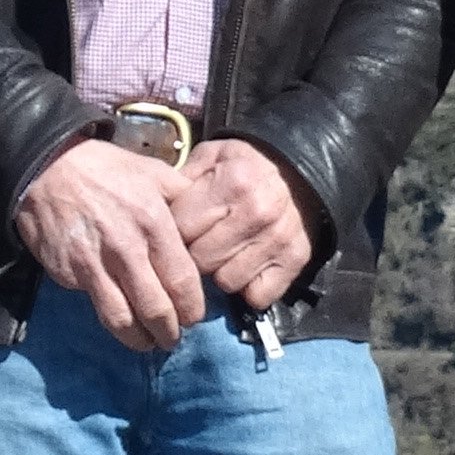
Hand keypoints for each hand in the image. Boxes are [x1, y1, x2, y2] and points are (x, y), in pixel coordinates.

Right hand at [15, 139, 207, 350]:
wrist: (48, 168)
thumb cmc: (106, 170)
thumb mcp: (154, 172)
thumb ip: (184, 198)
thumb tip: (209, 222)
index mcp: (154, 223)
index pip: (182, 282)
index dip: (192, 309)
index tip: (194, 316)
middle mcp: (126, 249)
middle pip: (156, 310)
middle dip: (170, 332)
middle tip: (174, 337)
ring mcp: (94, 265)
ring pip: (123, 320)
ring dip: (141, 340)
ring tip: (149, 342)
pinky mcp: (70, 274)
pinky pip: (96, 306)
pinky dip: (112, 320)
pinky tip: (122, 321)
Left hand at [170, 137, 321, 311]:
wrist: (299, 172)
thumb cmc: (244, 167)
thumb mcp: (211, 157)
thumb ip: (181, 180)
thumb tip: (155, 212)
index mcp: (232, 183)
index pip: (181, 228)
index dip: (173, 232)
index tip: (179, 229)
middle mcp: (257, 212)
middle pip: (201, 260)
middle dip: (194, 255)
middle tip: (201, 243)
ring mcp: (278, 240)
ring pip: (227, 282)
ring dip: (221, 273)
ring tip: (225, 254)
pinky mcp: (294, 261)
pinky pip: (258, 297)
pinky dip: (249, 289)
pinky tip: (246, 269)